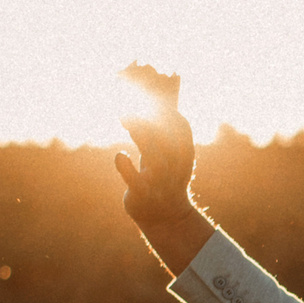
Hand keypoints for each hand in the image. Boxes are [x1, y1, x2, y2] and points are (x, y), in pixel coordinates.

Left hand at [112, 63, 212, 270]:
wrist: (166, 217)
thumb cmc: (165, 176)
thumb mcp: (169, 149)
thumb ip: (167, 121)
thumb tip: (169, 85)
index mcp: (183, 154)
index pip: (181, 126)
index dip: (168, 106)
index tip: (151, 88)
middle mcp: (175, 167)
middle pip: (168, 138)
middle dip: (152, 116)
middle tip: (132, 95)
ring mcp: (160, 183)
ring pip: (155, 158)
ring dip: (141, 135)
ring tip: (124, 115)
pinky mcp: (144, 196)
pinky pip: (137, 183)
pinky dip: (128, 169)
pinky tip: (120, 155)